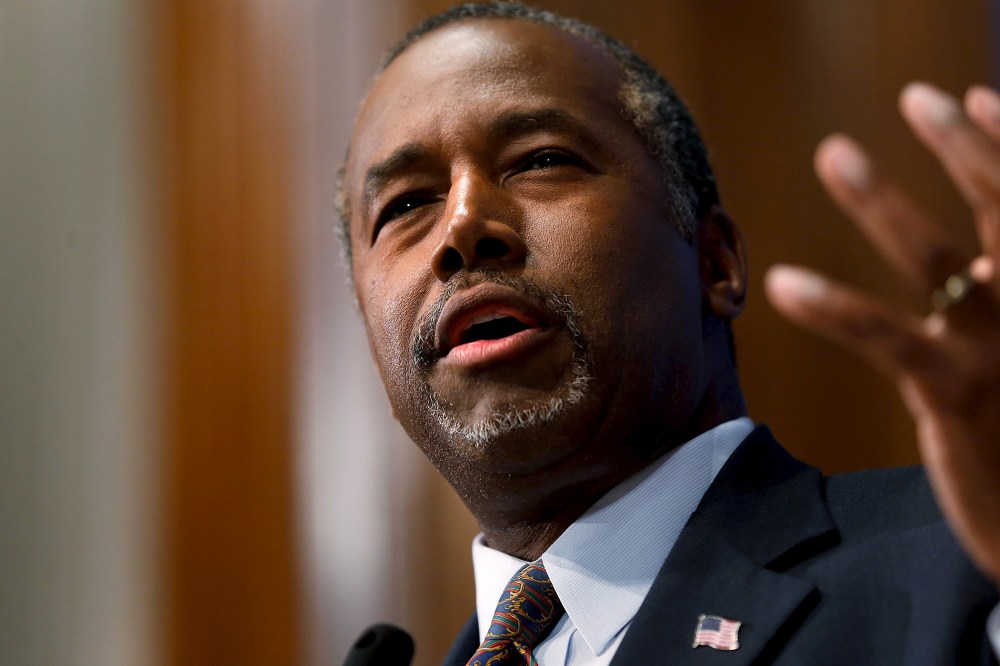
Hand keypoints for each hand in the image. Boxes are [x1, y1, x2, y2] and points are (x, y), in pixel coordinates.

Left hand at [764, 82, 999, 583]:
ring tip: (834, 152)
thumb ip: (998, 310)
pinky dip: (832, 306)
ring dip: (881, 200)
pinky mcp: (957, 395)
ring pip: (937, 259)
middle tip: (917, 96)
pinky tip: (781, 284)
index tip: (973, 96)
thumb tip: (972, 261)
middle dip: (963, 146)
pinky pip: (885, 337)